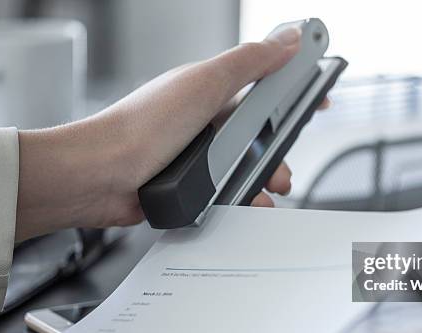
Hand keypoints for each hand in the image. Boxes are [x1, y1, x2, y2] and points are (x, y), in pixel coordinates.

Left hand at [16, 26, 325, 240]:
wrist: (103, 177)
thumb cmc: (142, 127)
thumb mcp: (205, 84)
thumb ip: (250, 61)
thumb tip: (287, 40)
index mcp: (213, 90)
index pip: (265, 81)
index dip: (295, 87)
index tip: (319, 94)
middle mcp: (208, 121)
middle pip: (263, 132)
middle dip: (281, 149)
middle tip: (283, 159)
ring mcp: (201, 154)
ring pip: (250, 166)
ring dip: (265, 178)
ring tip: (266, 187)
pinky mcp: (195, 184)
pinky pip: (231, 192)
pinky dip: (244, 200)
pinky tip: (244, 204)